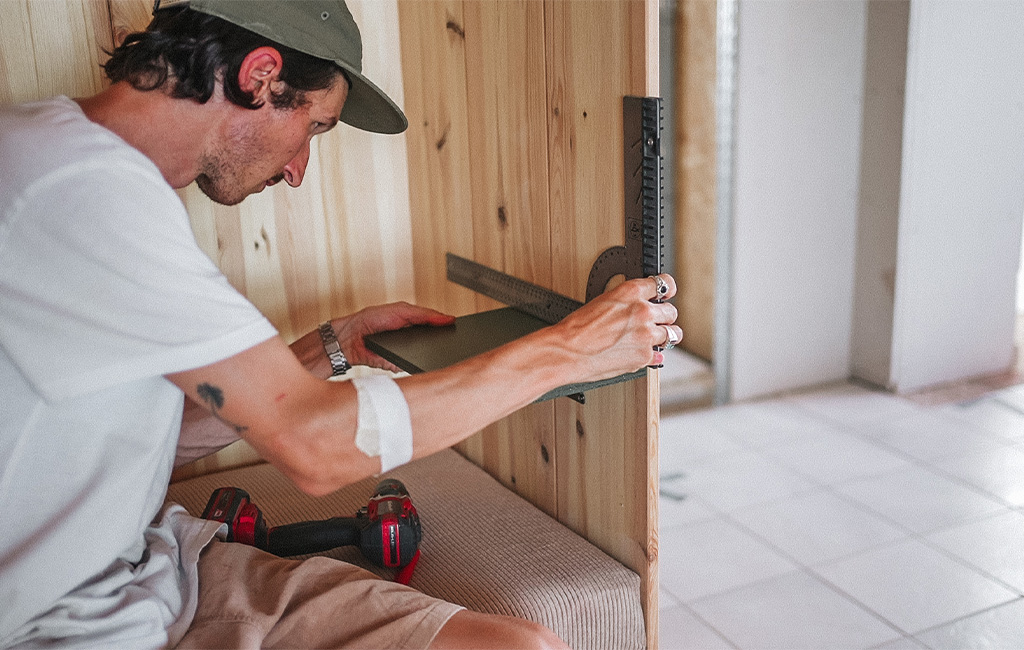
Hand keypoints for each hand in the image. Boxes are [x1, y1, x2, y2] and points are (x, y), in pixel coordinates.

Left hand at [331, 302, 455, 371]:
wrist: (351, 338)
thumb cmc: (371, 319)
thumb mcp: (402, 310)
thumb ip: (424, 314)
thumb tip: (447, 319)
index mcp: (412, 323)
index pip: (434, 326)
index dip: (446, 327)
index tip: (458, 327)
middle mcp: (410, 339)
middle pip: (431, 344)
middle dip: (440, 344)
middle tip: (450, 340)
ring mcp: (404, 353)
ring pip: (422, 357)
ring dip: (427, 355)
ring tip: (430, 349)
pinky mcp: (396, 365)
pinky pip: (409, 366)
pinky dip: (412, 364)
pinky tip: (413, 358)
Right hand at [552, 274, 681, 380]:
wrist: (567, 351)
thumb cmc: (577, 328)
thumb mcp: (603, 301)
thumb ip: (628, 302)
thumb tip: (640, 306)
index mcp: (631, 292)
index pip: (664, 284)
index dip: (667, 291)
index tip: (667, 295)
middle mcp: (643, 311)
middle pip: (671, 311)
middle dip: (665, 317)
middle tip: (657, 322)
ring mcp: (646, 335)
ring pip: (672, 334)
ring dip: (664, 336)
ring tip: (653, 339)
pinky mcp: (645, 356)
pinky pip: (660, 355)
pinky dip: (652, 355)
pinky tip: (641, 353)